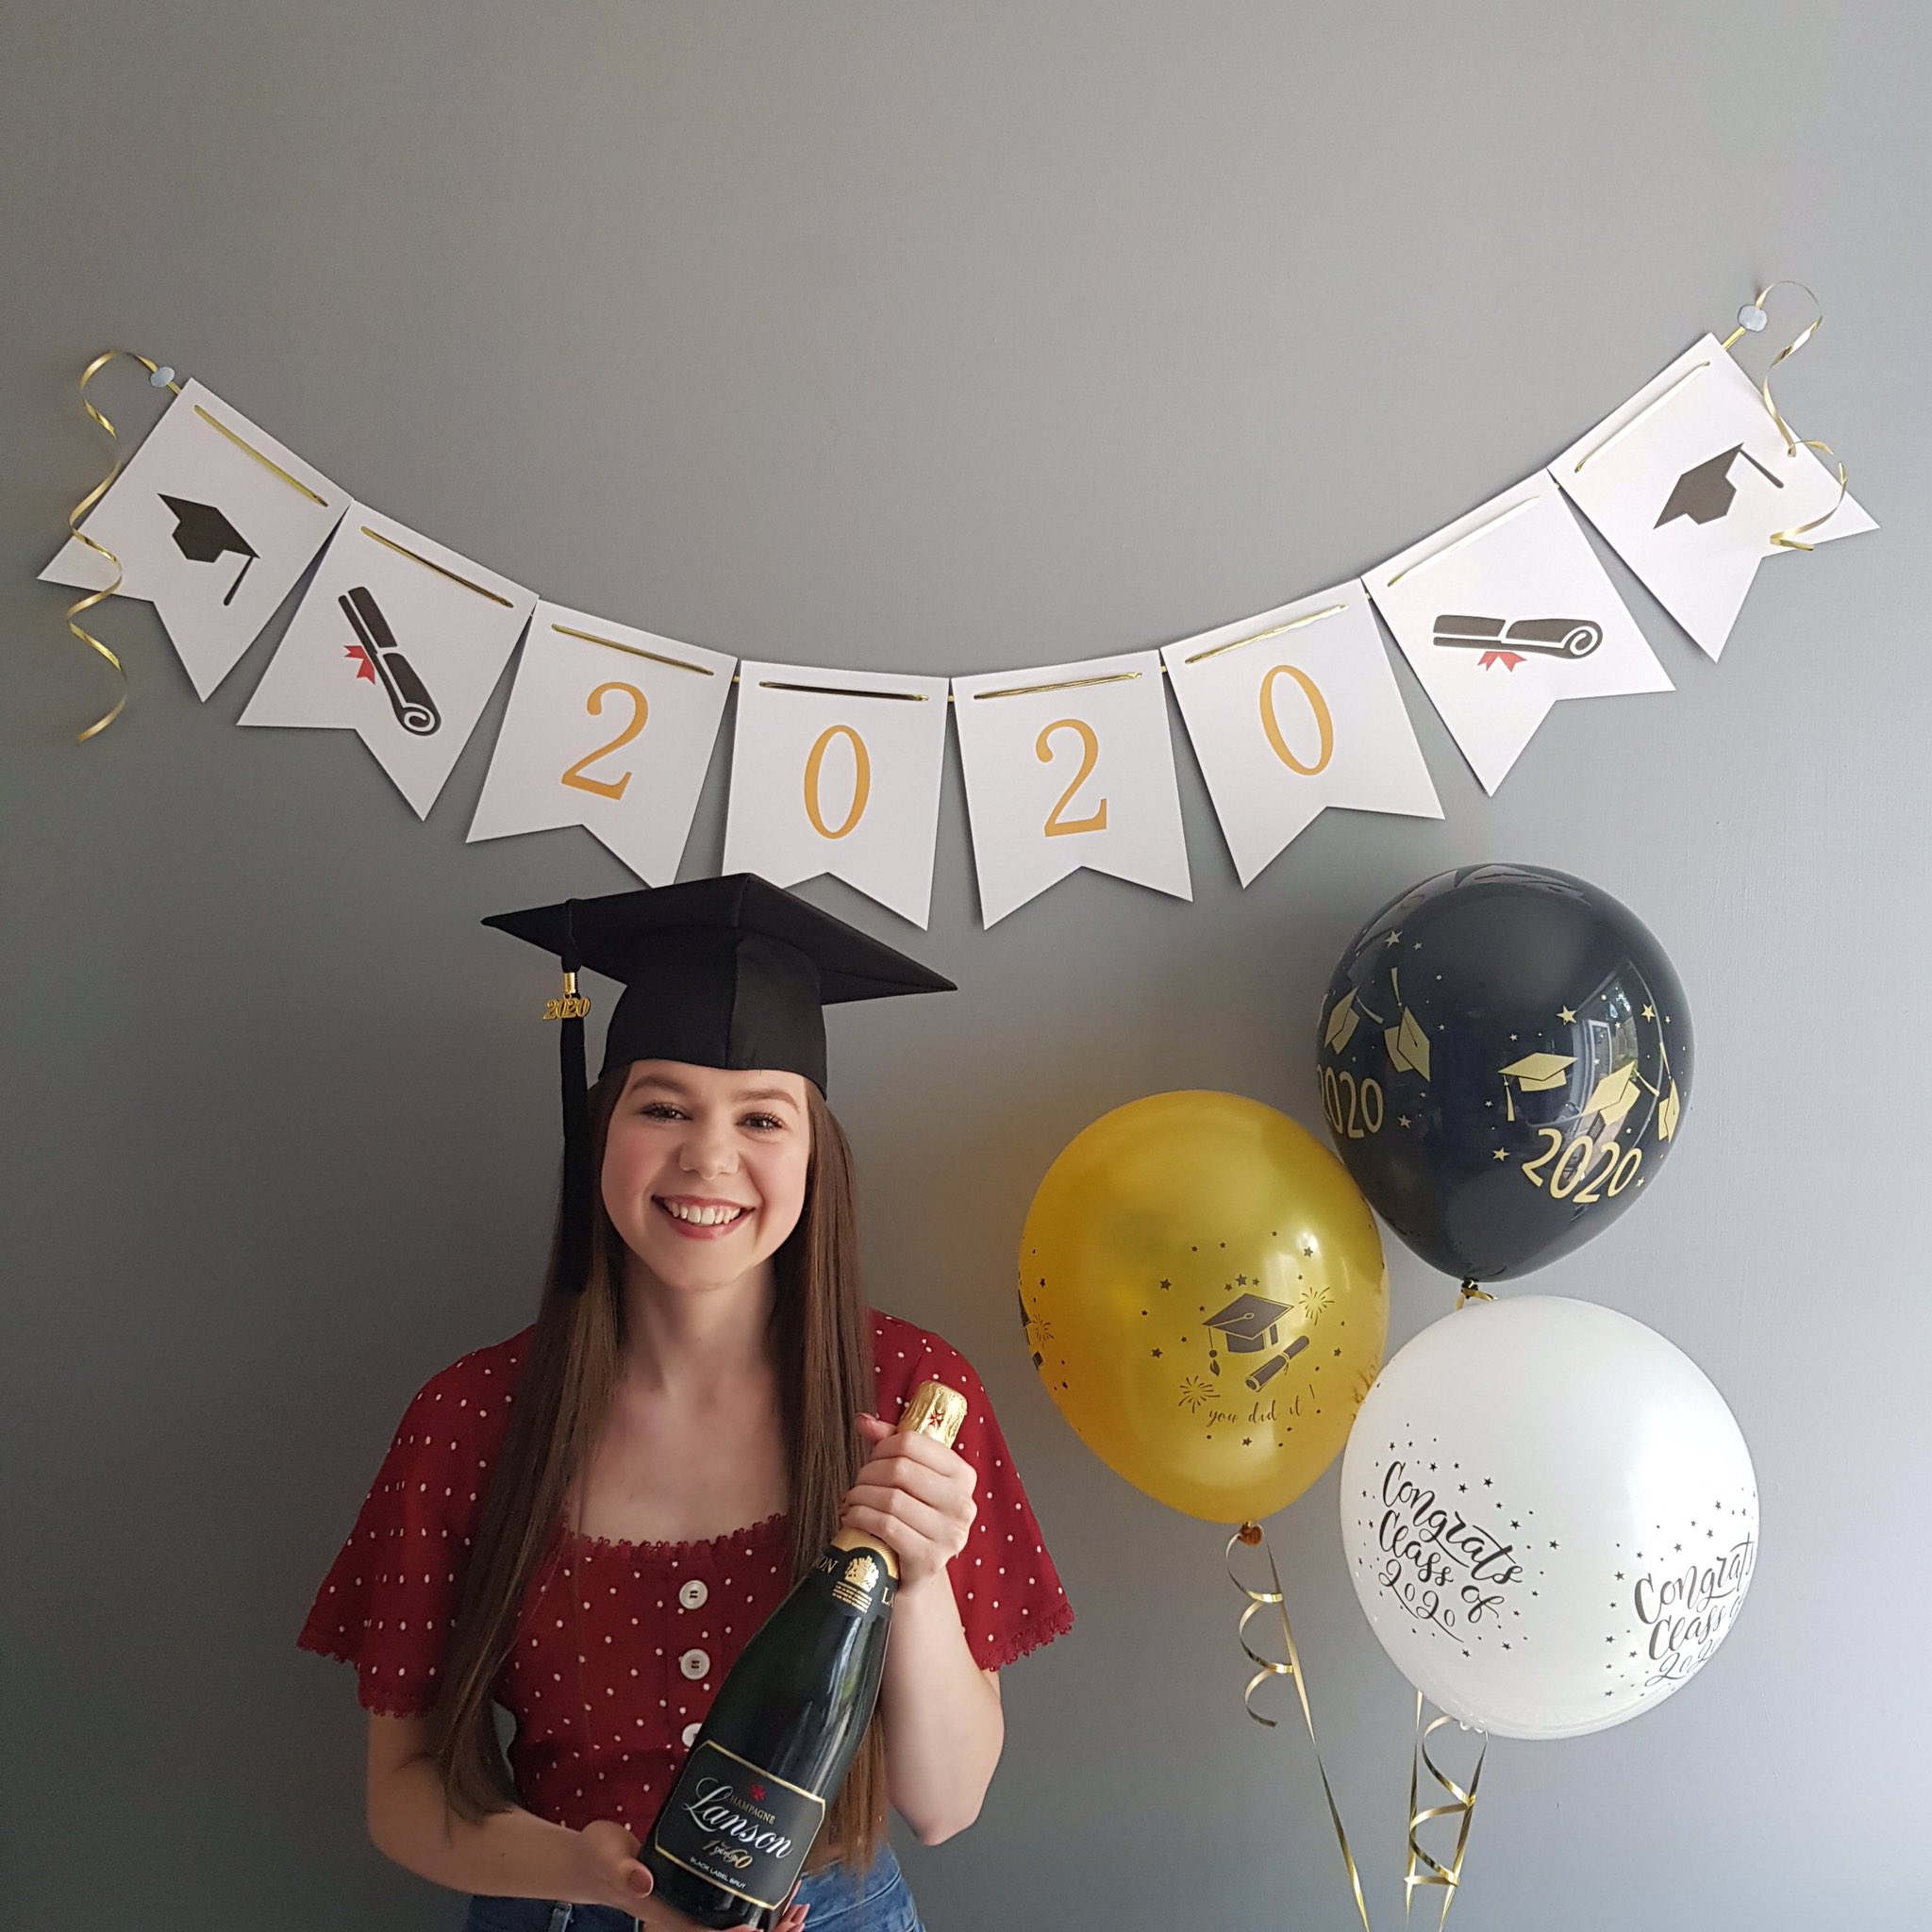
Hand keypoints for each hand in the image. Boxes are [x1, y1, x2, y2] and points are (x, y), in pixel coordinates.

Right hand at [570, 1821, 808, 1930]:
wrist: (596, 1859)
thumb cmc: (599, 1858)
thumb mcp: (607, 1856)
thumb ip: (623, 1869)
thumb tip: (643, 1881)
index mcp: (664, 1913)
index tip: (755, 1926)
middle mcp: (682, 1915)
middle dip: (764, 1931)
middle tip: (797, 1914)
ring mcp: (690, 1906)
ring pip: (734, 1925)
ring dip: (767, 1922)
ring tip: (798, 1907)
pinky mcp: (696, 1892)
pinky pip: (732, 1906)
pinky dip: (757, 1904)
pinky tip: (779, 1890)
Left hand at [840, 1413, 976, 1589]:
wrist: (914, 1573)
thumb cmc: (911, 1518)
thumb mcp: (909, 1478)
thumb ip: (890, 1444)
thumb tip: (864, 1421)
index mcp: (963, 1475)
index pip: (913, 1442)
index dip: (882, 1446)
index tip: (872, 1458)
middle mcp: (962, 1504)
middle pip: (900, 1469)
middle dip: (868, 1474)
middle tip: (858, 1484)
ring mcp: (949, 1534)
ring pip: (891, 1499)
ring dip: (860, 1497)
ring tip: (852, 1502)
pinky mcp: (929, 1559)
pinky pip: (886, 1526)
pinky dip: (860, 1518)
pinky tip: (852, 1518)